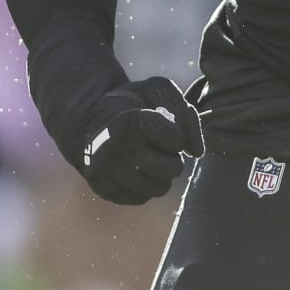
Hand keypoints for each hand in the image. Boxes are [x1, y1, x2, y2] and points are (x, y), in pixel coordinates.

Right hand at [79, 75, 202, 204]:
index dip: (177, 134)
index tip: (164, 125)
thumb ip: (186, 114)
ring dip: (162, 172)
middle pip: (173, 169)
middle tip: (157, 143)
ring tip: (148, 155)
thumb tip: (197, 152)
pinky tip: (136, 167)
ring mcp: (107, 174)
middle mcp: (113, 152)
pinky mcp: (105, 191)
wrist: (92, 118)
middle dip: (173, 155)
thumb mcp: (159, 91)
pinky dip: (146, 184)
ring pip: (160, 188)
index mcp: (128, 123)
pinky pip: (143, 197)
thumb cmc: (134, 102)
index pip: (176, 139)